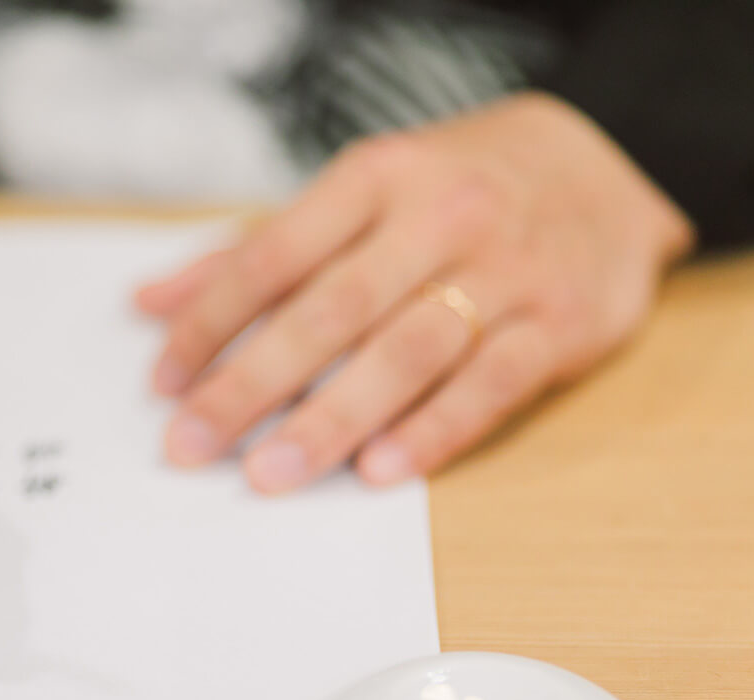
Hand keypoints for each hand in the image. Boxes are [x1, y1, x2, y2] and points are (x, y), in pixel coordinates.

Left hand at [137, 92, 693, 491]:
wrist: (603, 171)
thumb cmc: (454, 190)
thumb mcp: (358, 194)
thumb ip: (253, 250)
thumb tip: (149, 302)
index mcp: (376, 178)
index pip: (271, 256)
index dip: (208, 324)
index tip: (164, 384)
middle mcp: (440, 217)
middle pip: (330, 311)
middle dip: (250, 384)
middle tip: (193, 445)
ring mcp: (506, 272)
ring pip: (406, 352)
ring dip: (331, 419)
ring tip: (271, 473)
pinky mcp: (559, 326)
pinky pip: (489, 387)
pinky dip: (432, 432)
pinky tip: (378, 472)